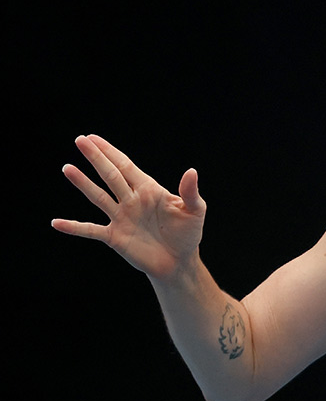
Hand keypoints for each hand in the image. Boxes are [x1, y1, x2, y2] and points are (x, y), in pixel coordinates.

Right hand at [52, 135, 205, 279]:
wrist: (179, 262)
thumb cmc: (188, 234)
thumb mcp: (195, 211)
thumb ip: (190, 192)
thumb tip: (191, 171)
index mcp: (149, 190)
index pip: (126, 166)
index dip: (110, 151)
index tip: (93, 137)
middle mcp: (131, 200)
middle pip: (110, 175)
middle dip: (96, 158)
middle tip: (80, 140)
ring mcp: (121, 218)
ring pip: (98, 197)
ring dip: (83, 183)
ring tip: (67, 168)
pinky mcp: (115, 237)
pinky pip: (91, 230)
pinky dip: (74, 227)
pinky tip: (56, 223)